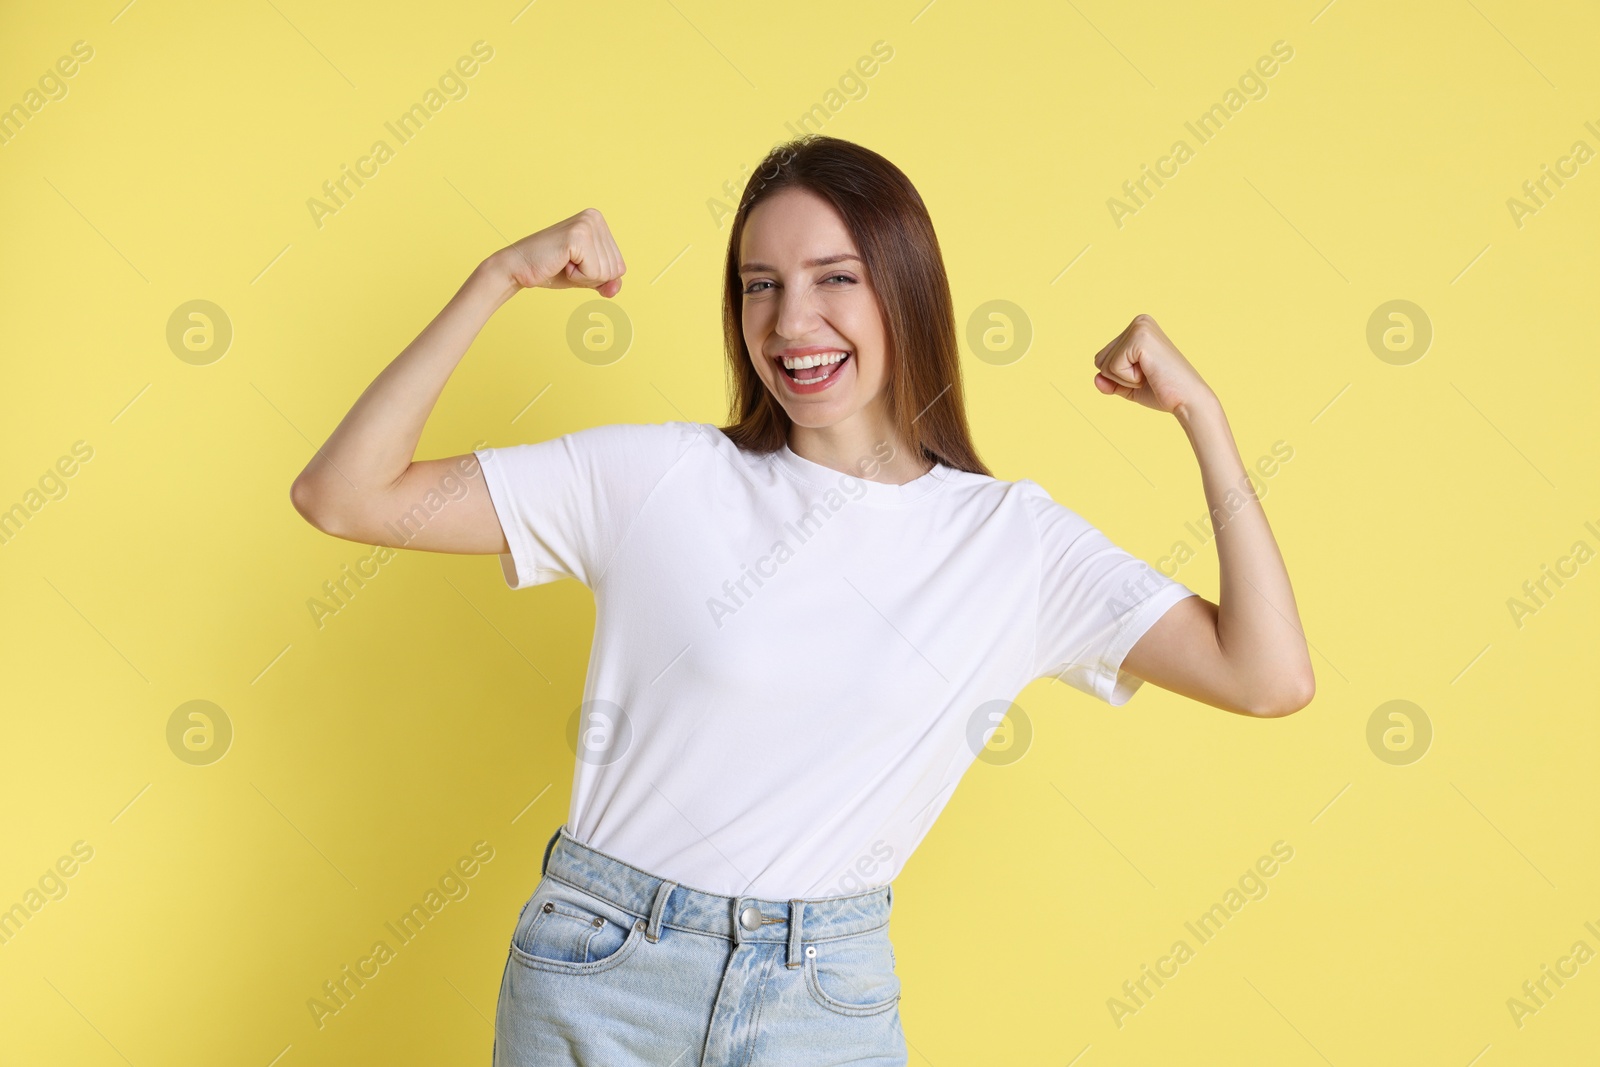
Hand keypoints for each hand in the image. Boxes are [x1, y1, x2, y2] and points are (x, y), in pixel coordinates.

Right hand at [490, 208, 626, 297]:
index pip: (619, 266)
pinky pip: (594, 273)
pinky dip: (577, 277)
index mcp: (599, 222)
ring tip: (563, 262)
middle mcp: (595, 218)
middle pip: (615, 269)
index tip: (575, 263)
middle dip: (591, 276)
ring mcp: (587, 225)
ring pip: (606, 272)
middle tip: (566, 264)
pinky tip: (561, 262)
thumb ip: (607, 282)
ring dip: (583, 276)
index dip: (598, 276)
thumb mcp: (587, 276)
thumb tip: (615, 288)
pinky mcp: (578, 237)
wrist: (518, 269)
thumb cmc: (551, 270)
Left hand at [1092, 314, 1216, 416]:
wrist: (1188, 401)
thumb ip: (1109, 382)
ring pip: (1103, 363)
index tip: (1146, 375)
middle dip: (1119, 377)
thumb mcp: (1129, 386)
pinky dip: (1128, 379)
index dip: (1119, 376)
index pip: (1102, 358)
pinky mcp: (1140, 338)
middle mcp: (1139, 322)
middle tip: (1148, 376)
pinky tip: (1150, 374)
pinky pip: (1112, 367)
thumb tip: (1096, 378)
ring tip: (1150, 374)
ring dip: (1124, 378)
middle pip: (1099, 359)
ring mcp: (1139, 327)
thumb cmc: (1163, 392)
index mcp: (1137, 328)